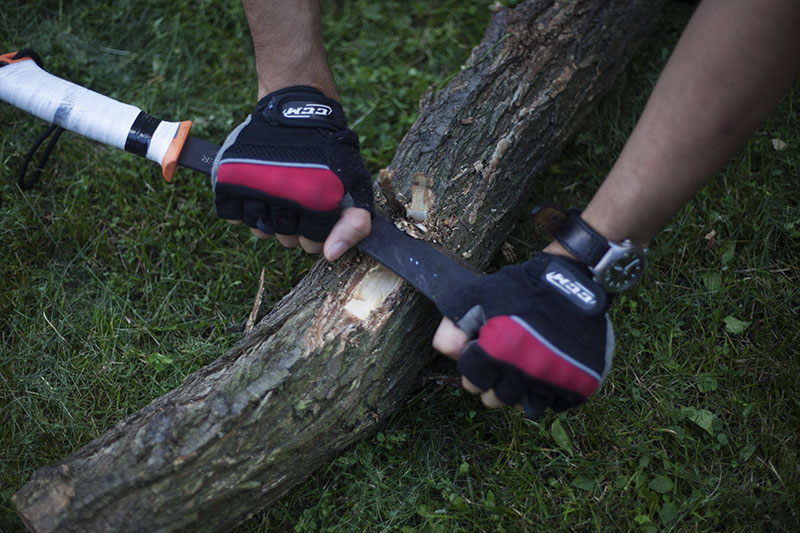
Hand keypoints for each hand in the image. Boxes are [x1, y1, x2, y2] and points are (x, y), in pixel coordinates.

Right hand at [211, 86, 373, 259]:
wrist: (296, 112)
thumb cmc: (329, 153)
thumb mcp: (356, 184)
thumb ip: (355, 223)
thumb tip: (330, 255)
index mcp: (315, 200)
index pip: (313, 244)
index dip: (319, 233)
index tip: (319, 213)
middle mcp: (284, 197)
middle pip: (287, 240)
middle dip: (297, 227)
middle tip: (300, 200)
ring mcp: (254, 189)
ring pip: (260, 231)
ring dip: (270, 219)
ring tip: (280, 195)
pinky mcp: (229, 180)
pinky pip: (232, 216)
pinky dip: (242, 209)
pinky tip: (258, 192)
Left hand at [433, 253, 613, 418]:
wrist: (574, 281)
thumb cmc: (521, 287)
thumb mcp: (477, 296)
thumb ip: (454, 326)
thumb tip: (449, 353)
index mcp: (497, 353)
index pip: (471, 381)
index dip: (472, 364)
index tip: (481, 351)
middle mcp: (524, 373)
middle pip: (494, 399)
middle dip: (492, 382)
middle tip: (501, 362)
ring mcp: (554, 380)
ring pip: (524, 406)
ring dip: (520, 391)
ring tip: (523, 369)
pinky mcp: (579, 383)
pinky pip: (556, 404)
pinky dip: (550, 391)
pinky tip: (547, 370)